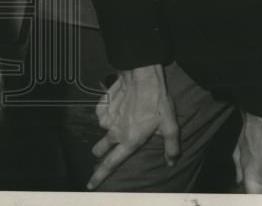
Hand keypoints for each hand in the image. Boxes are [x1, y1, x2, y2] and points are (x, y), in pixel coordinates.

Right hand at [88, 64, 179, 189]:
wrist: (141, 75)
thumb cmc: (157, 100)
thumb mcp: (170, 125)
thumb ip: (171, 147)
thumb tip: (171, 163)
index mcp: (129, 141)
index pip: (111, 164)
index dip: (99, 176)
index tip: (90, 186)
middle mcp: (114, 132)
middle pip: (100, 149)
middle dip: (100, 152)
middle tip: (106, 148)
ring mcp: (106, 118)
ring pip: (103, 129)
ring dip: (110, 127)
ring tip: (124, 116)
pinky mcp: (101, 105)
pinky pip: (102, 115)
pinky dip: (108, 114)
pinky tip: (119, 106)